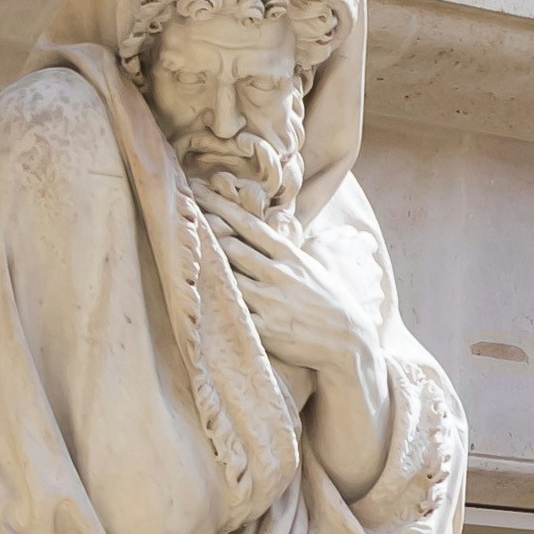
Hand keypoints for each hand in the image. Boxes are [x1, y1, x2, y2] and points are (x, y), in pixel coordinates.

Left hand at [206, 193, 370, 407]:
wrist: (349, 343)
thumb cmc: (333, 305)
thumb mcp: (314, 269)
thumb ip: (289, 253)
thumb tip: (271, 234)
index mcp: (291, 257)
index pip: (250, 225)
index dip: (222, 206)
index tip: (199, 190)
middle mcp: (279, 275)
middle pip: (232, 247)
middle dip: (206, 230)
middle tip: (183, 215)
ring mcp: (271, 302)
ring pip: (229, 277)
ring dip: (208, 265)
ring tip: (187, 252)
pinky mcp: (265, 329)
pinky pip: (233, 312)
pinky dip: (216, 302)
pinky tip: (199, 294)